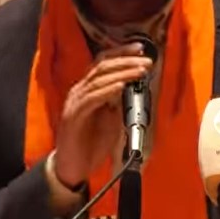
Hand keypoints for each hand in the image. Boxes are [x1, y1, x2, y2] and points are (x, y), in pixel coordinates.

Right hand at [53, 42, 153, 187]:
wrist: (72, 168)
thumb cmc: (90, 145)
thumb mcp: (112, 120)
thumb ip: (120, 104)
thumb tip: (136, 89)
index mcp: (87, 90)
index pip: (104, 63)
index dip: (122, 53)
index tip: (142, 50)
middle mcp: (79, 92)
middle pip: (102, 66)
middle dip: (126, 60)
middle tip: (146, 60)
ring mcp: (75, 102)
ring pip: (98, 79)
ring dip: (122, 73)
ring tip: (140, 71)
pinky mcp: (73, 116)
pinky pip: (92, 98)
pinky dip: (108, 90)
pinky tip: (121, 86)